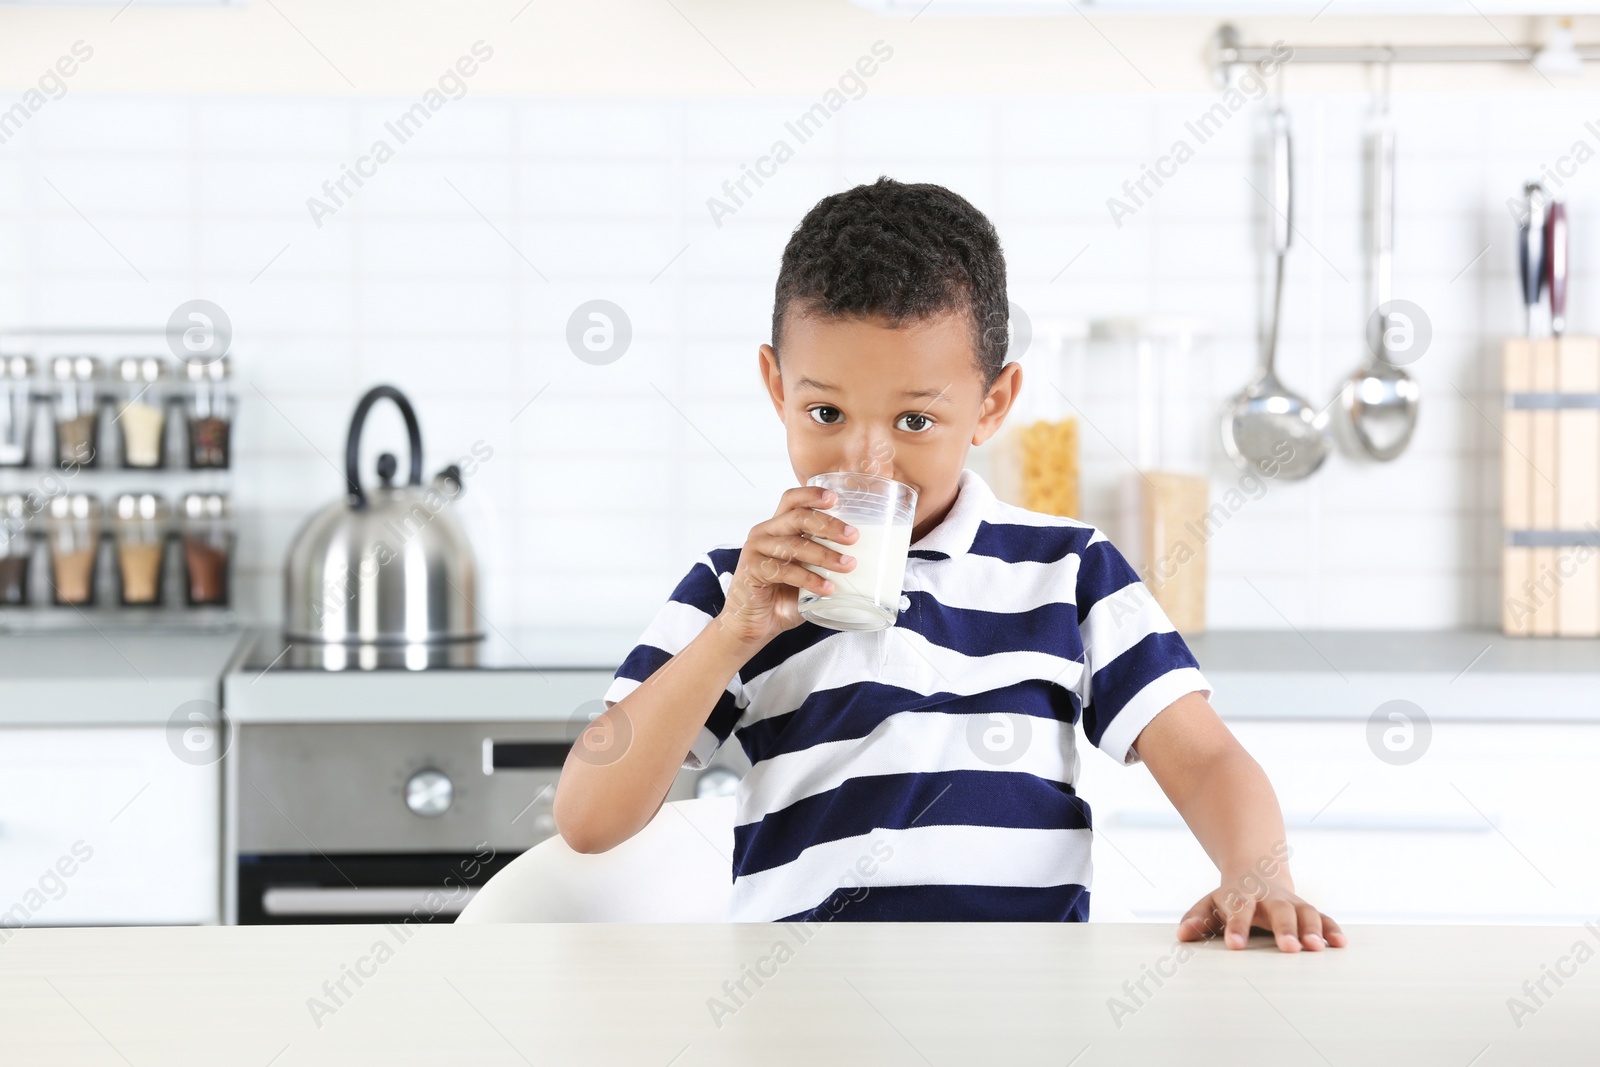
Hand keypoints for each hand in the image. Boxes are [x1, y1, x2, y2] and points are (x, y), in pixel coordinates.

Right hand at [714, 485, 857, 648]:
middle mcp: (764, 533)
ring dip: (825, 555)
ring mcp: (756, 550)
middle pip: (798, 517)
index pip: (792, 499)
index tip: (836, 498)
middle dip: (829, 525)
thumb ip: (824, 562)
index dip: (812, 494)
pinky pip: (785, 570)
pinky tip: (827, 588)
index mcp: (778, 527)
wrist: (753, 626)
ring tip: (848, 566)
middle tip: (853, 536)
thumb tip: (866, 559)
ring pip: (795, 544)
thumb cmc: (783, 598)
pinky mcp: (752, 570)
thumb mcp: (807, 573)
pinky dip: (810, 580)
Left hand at [1175, 879, 1346, 953]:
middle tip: (1289, 949)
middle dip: (1284, 928)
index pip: (1238, 909)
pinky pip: (1323, 918)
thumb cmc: (1230, 898)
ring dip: (1312, 929)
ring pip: (1305, 911)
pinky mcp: (1307, 910)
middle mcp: (1270, 897)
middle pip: (1279, 909)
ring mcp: (1291, 902)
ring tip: (1316, 949)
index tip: (1235, 947)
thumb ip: (1197, 918)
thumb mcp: (1209, 905)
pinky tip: (1340, 945)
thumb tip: (1184, 935)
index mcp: (1242, 894)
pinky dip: (1331, 930)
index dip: (1237, 927)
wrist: (1257, 873)